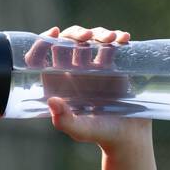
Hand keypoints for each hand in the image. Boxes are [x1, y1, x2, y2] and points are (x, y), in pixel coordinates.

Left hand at [25, 25, 150, 150]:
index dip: (42, 43)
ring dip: (99, 33)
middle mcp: (73, 70)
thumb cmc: (100, 134)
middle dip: (75, 34)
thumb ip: (65, 121)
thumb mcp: (81, 130)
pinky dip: (117, 38)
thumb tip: (52, 100)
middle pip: (68, 41)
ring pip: (91, 39)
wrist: (127, 135)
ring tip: (111, 39)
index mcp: (57, 81)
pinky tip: (124, 38)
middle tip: (86, 36)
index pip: (43, 57)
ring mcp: (93, 64)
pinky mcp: (113, 63)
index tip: (52, 34)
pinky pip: (112, 45)